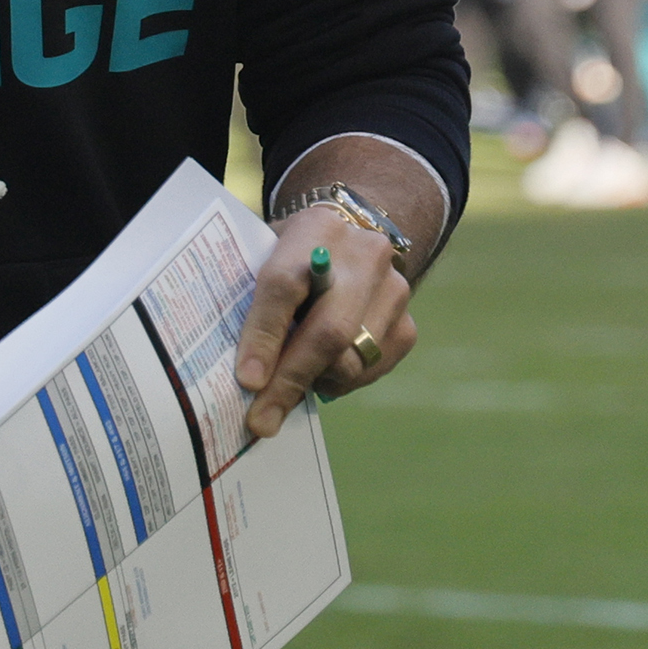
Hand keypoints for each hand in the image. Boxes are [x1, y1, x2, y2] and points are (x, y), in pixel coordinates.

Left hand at [233, 204, 415, 438]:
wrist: (352, 240)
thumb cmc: (291, 254)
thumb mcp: (265, 253)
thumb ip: (249, 294)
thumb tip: (239, 369)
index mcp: (314, 229)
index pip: (285, 285)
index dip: (264, 335)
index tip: (247, 379)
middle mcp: (363, 256)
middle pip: (328, 331)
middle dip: (289, 381)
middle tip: (260, 419)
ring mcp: (394, 290)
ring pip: (352, 359)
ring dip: (312, 384)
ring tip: (282, 389)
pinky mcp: (408, 323)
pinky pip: (372, 371)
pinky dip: (339, 384)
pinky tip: (319, 375)